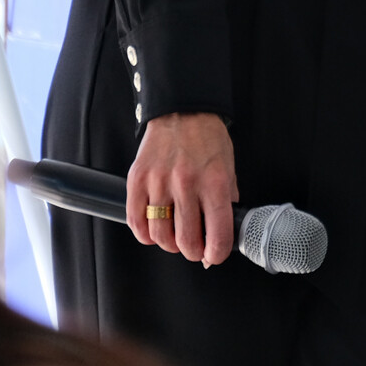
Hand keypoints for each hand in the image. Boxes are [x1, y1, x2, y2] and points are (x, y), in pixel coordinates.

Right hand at [126, 112, 237, 266]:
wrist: (182, 110)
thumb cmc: (207, 139)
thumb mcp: (229, 167)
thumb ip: (227, 200)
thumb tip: (223, 233)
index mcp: (214, 182)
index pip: (217, 234)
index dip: (216, 254)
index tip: (213, 256)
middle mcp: (187, 184)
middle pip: (186, 240)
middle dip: (192, 252)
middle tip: (194, 247)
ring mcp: (159, 182)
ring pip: (160, 236)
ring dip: (168, 244)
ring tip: (174, 237)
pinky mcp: (137, 180)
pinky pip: (136, 221)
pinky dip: (145, 234)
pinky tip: (153, 230)